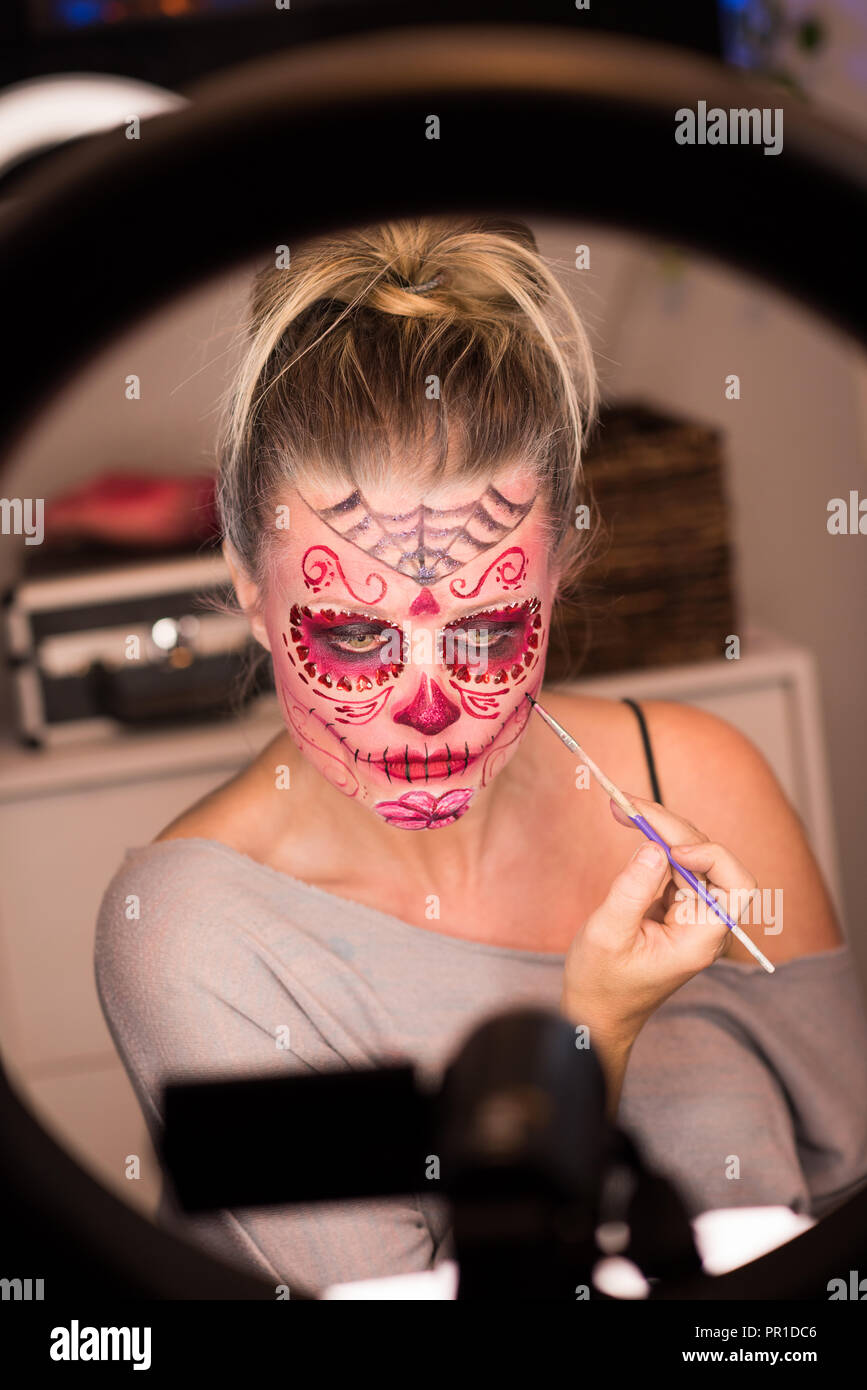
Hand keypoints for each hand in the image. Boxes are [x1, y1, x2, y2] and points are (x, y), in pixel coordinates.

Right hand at [562, 794, 758, 1046]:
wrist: (594, 1011)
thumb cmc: (602, 983)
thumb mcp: (608, 934)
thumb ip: (633, 890)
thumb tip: (654, 848)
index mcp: (701, 938)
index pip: (735, 886)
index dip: (710, 857)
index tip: (669, 847)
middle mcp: (703, 922)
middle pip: (708, 860)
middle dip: (671, 828)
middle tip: (628, 803)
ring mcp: (688, 912)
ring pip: (689, 855)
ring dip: (659, 828)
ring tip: (622, 806)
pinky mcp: (671, 905)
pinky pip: (671, 864)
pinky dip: (651, 841)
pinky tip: (629, 821)